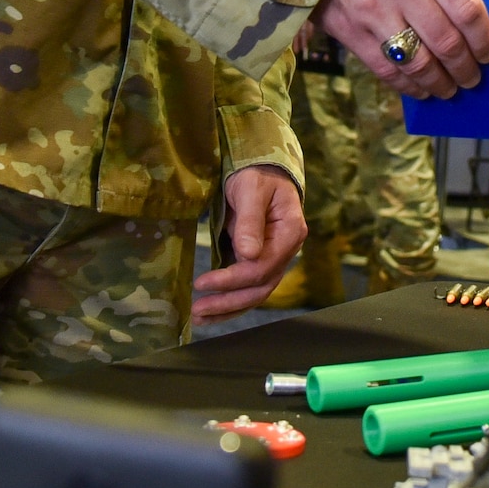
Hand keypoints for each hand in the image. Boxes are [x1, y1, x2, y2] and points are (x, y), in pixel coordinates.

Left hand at [193, 167, 306, 322]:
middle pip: (261, 287)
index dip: (231, 279)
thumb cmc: (257, 174)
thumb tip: (247, 255)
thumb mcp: (250, 190)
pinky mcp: (262, 261)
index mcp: (290, 232)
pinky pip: (249, 288)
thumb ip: (250, 221)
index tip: (201, 283)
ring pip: (256, 293)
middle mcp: (287, 250)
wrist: (262, 169)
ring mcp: (276, 257)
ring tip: (200, 317)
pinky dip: (231, 301)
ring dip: (228, 308)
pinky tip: (211, 311)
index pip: (261, 267)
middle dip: (228, 302)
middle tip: (198, 310)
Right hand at [315, 0, 488, 97]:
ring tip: (450, 88)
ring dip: (440, 82)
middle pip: (447, 42)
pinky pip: (387, 69)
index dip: (484, 40)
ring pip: (418, 63)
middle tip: (473, 77)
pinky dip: (408, 85)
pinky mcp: (351, 32)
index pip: (467, 10)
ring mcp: (375, 13)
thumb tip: (468, 23)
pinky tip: (420, 88)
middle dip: (466, 68)